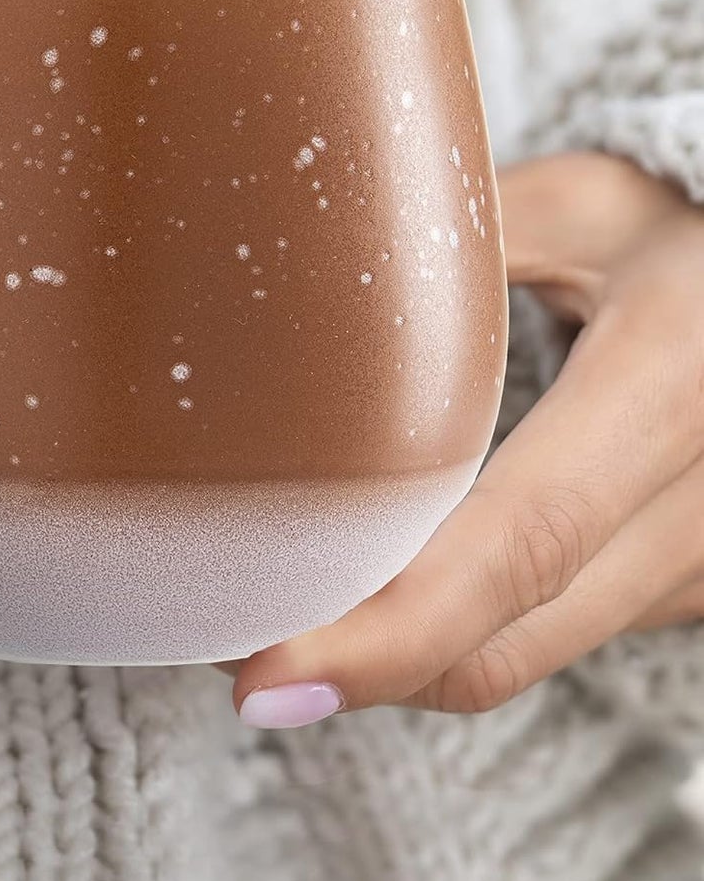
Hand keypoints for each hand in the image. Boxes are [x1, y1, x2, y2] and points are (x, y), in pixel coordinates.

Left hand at [230, 152, 703, 727]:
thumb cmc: (681, 225)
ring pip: (516, 655)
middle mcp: (700, 505)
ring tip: (273, 605)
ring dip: (391, 652)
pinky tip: (371, 579)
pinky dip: (448, 627)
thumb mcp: (581, 204)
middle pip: (498, 641)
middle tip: (223, 637)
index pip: (514, 545)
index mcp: (668, 386)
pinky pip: (544, 633)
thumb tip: (302, 246)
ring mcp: (699, 563)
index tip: (263, 677)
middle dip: (347, 663)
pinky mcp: (682, 583)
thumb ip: (459, 235)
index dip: (383, 631)